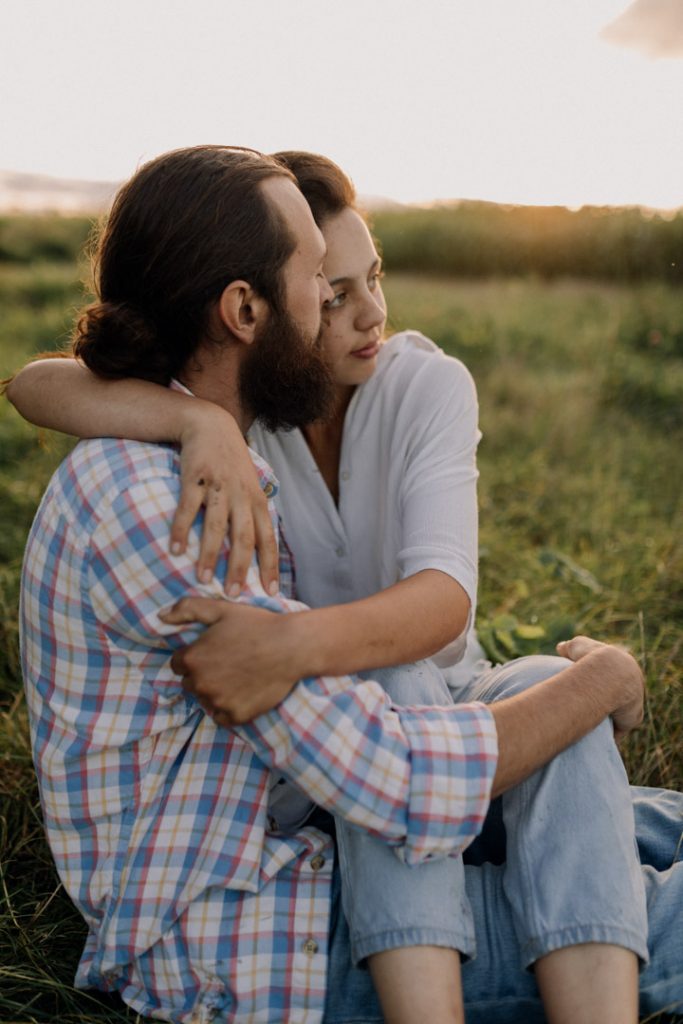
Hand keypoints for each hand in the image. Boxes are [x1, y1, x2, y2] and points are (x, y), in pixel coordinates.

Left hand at [160, 596, 302, 724]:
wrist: (291, 647)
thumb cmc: (256, 625)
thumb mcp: (220, 609)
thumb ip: (187, 609)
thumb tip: (160, 616)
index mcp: (193, 658)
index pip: (178, 665)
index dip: (194, 657)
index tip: (213, 652)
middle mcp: (200, 683)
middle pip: (190, 684)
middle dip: (203, 675)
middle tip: (228, 663)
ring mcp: (217, 702)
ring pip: (205, 700)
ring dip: (215, 691)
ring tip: (238, 676)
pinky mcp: (235, 716)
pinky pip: (221, 717)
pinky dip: (228, 708)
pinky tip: (243, 692)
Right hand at [169, 403, 278, 596]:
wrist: (210, 425)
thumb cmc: (231, 463)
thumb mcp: (250, 486)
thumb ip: (254, 514)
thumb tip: (259, 549)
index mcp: (258, 501)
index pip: (268, 539)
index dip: (270, 566)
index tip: (270, 591)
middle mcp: (241, 496)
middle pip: (244, 538)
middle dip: (239, 568)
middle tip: (232, 594)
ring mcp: (218, 487)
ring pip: (217, 526)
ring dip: (210, 555)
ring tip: (202, 579)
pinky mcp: (195, 479)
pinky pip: (188, 509)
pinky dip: (182, 531)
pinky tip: (176, 550)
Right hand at [557, 635, 643, 740]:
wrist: (609, 674)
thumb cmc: (590, 658)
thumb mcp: (576, 646)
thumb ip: (569, 647)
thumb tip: (560, 648)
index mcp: (622, 665)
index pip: (611, 675)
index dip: (596, 680)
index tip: (581, 685)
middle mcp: (631, 684)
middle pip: (616, 697)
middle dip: (601, 701)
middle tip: (580, 708)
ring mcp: (633, 703)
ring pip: (617, 714)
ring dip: (604, 719)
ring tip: (582, 724)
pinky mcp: (631, 719)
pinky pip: (618, 729)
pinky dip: (607, 732)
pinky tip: (592, 736)